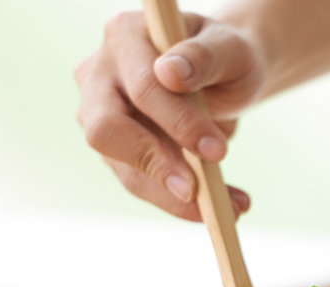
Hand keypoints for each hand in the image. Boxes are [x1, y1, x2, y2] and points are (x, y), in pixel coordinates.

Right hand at [74, 11, 264, 220]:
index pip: (142, 87)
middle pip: (106, 130)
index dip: (178, 122)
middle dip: (156, 166)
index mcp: (125, 36)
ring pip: (122, 167)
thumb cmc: (226, 56)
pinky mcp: (114, 150)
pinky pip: (140, 183)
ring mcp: (98, 113)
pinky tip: (222, 204)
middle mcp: (99, 73)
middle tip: (198, 193)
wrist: (224, 75)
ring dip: (174, 196)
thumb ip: (204, 57)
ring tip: (229, 207)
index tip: (218, 152)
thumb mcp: (230, 49)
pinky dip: (179, 201)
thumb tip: (170, 74)